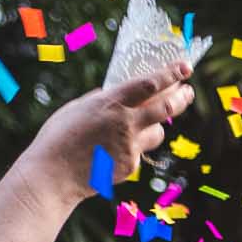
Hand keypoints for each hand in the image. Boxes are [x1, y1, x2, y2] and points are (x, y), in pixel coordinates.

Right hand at [31, 61, 195, 199]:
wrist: (54, 174)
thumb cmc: (59, 137)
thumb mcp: (79, 108)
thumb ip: (102, 100)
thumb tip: (115, 94)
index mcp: (111, 102)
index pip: (150, 84)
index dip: (171, 74)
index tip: (184, 66)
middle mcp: (126, 123)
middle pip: (166, 108)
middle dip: (182, 97)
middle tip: (188, 91)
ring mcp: (131, 146)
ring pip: (157, 132)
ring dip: (154, 126)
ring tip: (141, 124)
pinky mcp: (131, 166)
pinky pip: (140, 151)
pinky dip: (133, 147)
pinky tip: (113, 150)